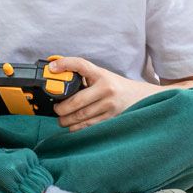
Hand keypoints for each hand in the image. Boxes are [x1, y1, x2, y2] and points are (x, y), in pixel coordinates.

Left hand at [49, 55, 192, 131]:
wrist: (141, 98)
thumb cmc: (116, 87)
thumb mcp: (102, 76)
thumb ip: (83, 77)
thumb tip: (57, 74)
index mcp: (102, 75)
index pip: (81, 65)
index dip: (65, 64)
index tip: (52, 68)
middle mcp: (107, 90)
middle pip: (76, 101)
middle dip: (61, 108)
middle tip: (56, 110)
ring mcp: (110, 106)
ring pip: (80, 117)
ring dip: (66, 121)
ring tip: (62, 120)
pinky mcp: (111, 119)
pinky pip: (88, 126)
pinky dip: (77, 128)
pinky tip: (72, 126)